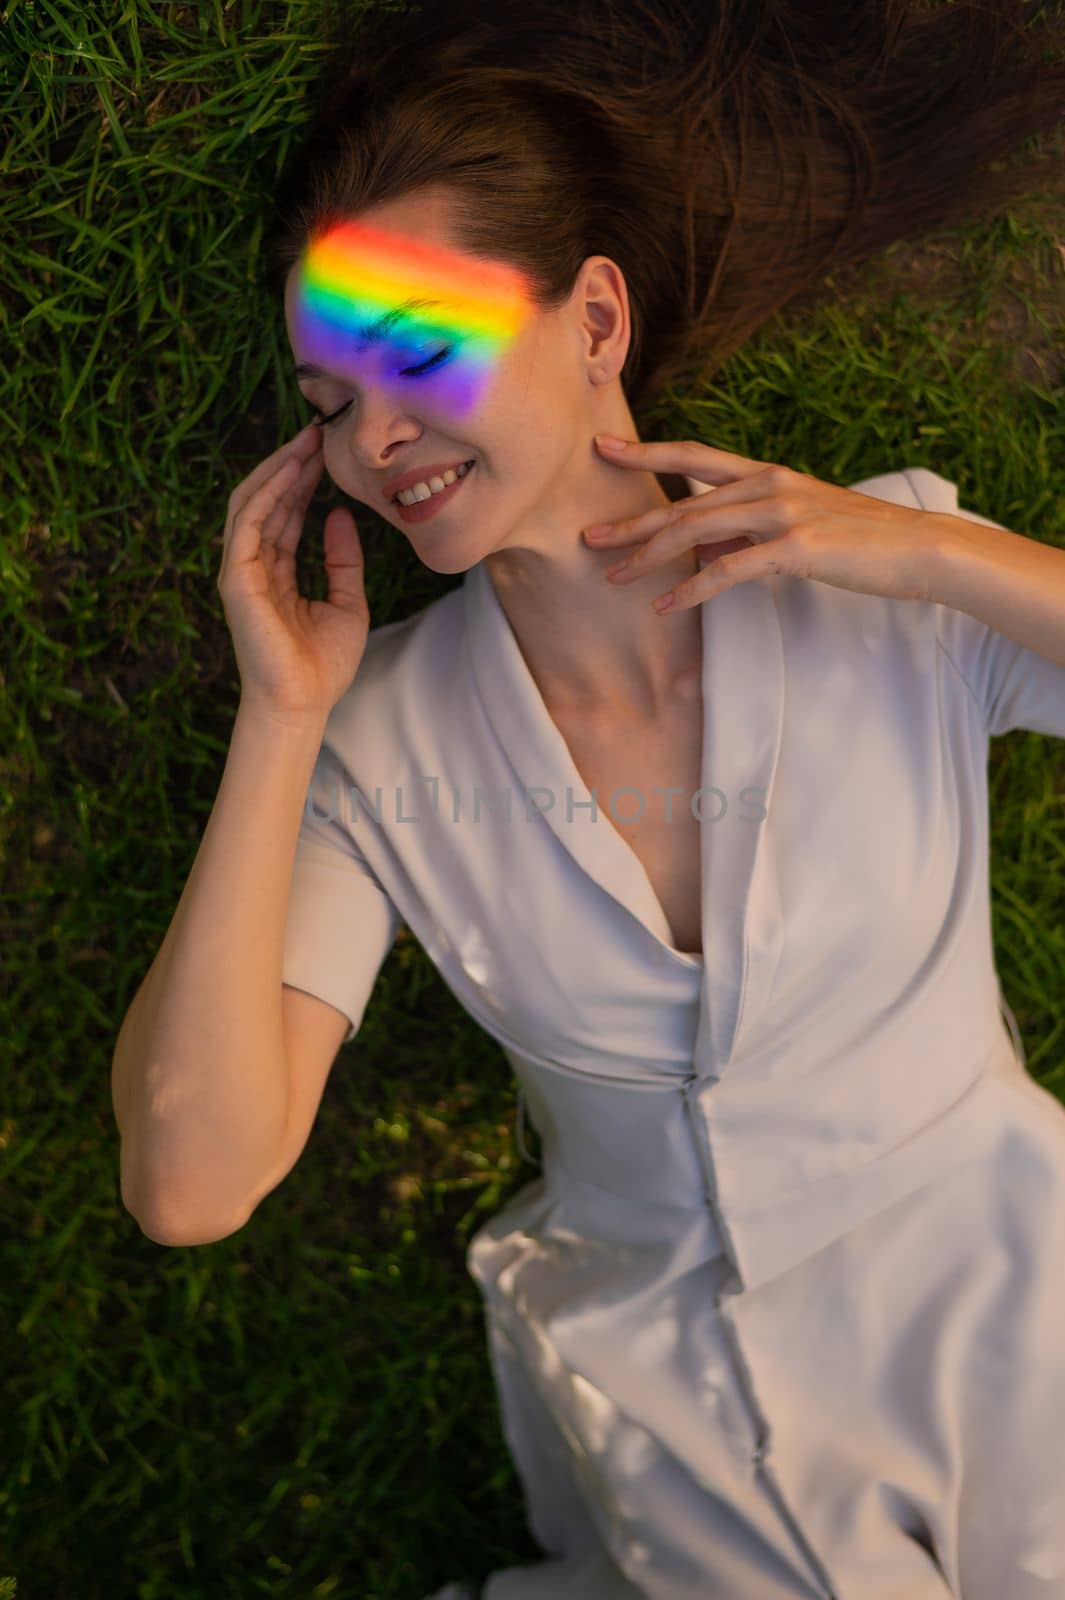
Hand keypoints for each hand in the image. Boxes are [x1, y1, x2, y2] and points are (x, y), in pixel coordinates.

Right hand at [217, 422, 369, 718]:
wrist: (304, 703)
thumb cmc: (323, 665)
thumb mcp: (348, 601)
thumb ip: (343, 559)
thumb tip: (339, 515)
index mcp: (277, 573)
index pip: (285, 514)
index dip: (304, 480)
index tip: (327, 451)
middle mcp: (254, 567)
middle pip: (267, 501)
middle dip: (292, 464)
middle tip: (318, 432)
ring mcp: (241, 571)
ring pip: (253, 502)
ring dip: (278, 469)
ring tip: (306, 441)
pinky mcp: (236, 578)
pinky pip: (248, 522)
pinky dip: (267, 492)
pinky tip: (292, 470)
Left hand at [586, 435, 949, 612]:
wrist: (917, 548)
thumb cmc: (858, 540)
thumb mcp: (798, 524)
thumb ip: (749, 528)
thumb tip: (702, 545)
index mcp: (766, 474)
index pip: (693, 456)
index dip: (646, 451)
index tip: (603, 448)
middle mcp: (767, 485)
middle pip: (682, 501)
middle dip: (631, 521)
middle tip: (587, 537)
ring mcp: (781, 513)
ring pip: (697, 531)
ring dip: (649, 556)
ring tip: (612, 576)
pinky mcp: (794, 548)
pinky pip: (728, 570)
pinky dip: (692, 590)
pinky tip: (665, 606)